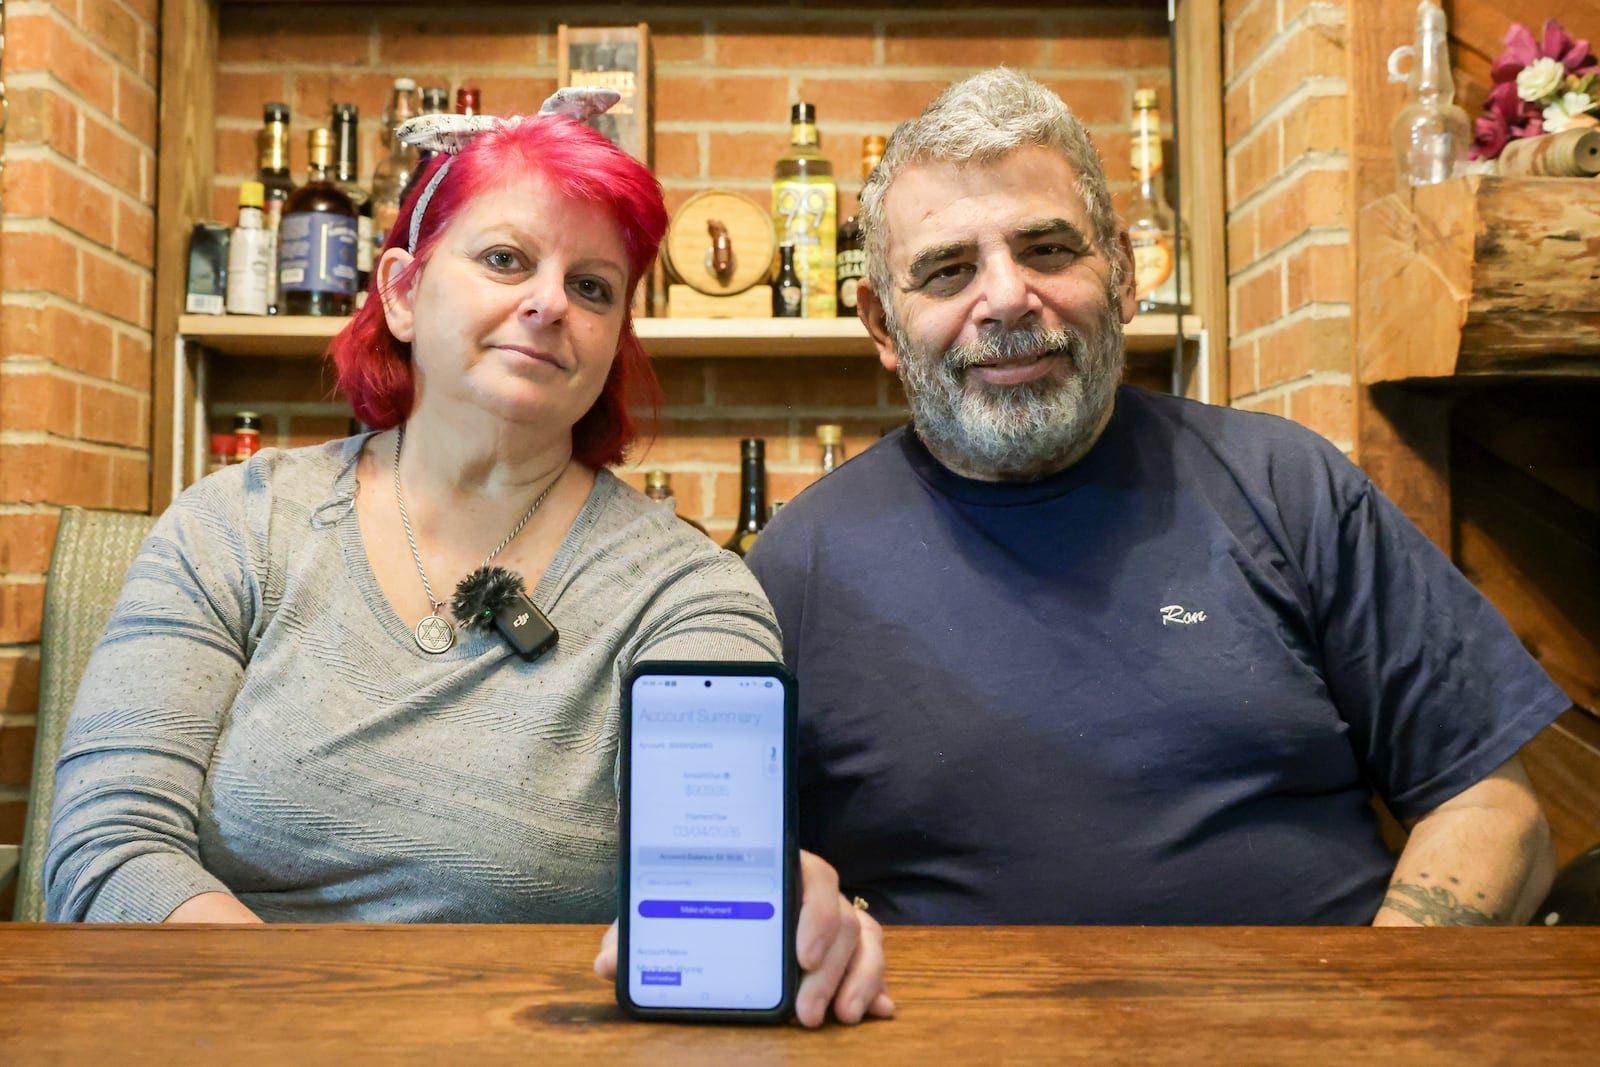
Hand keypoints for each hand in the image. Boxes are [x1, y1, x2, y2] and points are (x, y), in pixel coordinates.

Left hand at [594, 849, 893, 1026]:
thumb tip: (607, 964)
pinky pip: (872, 957)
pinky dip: (875, 983)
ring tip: (841, 1018)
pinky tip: (873, 1011)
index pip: (813, 875)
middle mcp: (810, 891)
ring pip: (864, 937)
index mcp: (777, 869)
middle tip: (806, 1011)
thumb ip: (636, 934)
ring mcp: (831, 918)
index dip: (814, 913)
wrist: (707, 903)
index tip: (798, 956)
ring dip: (857, 979)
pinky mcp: (844, 946)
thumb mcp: (665, 916)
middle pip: (841, 917)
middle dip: (828, 969)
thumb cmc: (692, 906)